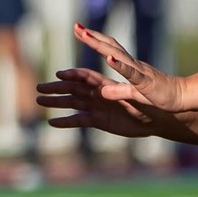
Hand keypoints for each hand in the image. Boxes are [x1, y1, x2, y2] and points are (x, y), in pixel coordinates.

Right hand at [34, 67, 156, 137]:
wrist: (159, 116)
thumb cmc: (151, 100)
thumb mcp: (138, 95)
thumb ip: (121, 92)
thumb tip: (104, 91)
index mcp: (107, 84)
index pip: (86, 76)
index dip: (73, 75)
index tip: (59, 74)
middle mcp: (98, 93)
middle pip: (73, 88)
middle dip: (56, 88)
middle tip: (39, 88)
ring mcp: (97, 107)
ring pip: (72, 103)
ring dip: (56, 102)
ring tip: (39, 101)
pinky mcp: (99, 120)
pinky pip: (79, 120)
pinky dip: (66, 121)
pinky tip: (52, 123)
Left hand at [70, 22, 185, 112]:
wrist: (181, 97)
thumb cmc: (159, 95)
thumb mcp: (133, 94)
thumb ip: (118, 91)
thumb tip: (102, 91)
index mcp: (129, 66)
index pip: (109, 48)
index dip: (94, 39)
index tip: (79, 30)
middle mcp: (132, 64)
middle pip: (109, 45)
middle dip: (92, 36)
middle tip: (76, 27)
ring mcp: (138, 71)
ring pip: (117, 54)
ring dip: (101, 44)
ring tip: (86, 35)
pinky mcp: (144, 81)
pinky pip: (131, 72)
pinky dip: (119, 64)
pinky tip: (109, 58)